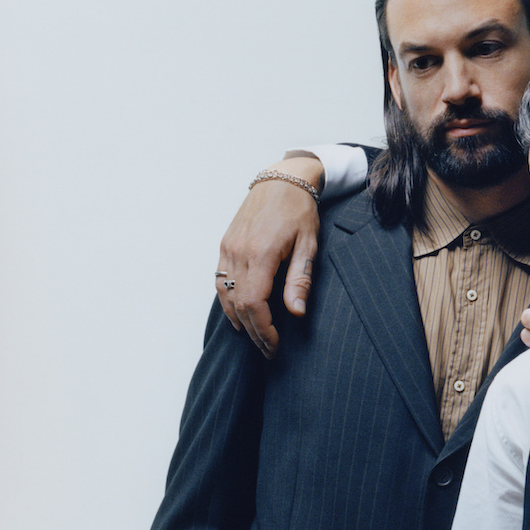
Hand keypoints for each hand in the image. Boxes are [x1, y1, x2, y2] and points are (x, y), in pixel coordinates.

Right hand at [215, 157, 323, 357]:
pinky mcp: (225, 244)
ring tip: (254, 336)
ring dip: (238, 319)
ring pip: (225, 294)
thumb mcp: (309, 245)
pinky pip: (220, 280)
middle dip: (253, 331)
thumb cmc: (300, 211)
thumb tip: (297, 313)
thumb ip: (300, 280)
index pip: (254, 303)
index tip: (274, 344)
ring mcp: (228, 248)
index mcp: (261, 253)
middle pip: (239, 304)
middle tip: (267, 349)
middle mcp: (239, 252)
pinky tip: (239, 313)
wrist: (282, 180)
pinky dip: (228, 300)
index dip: (263, 329)